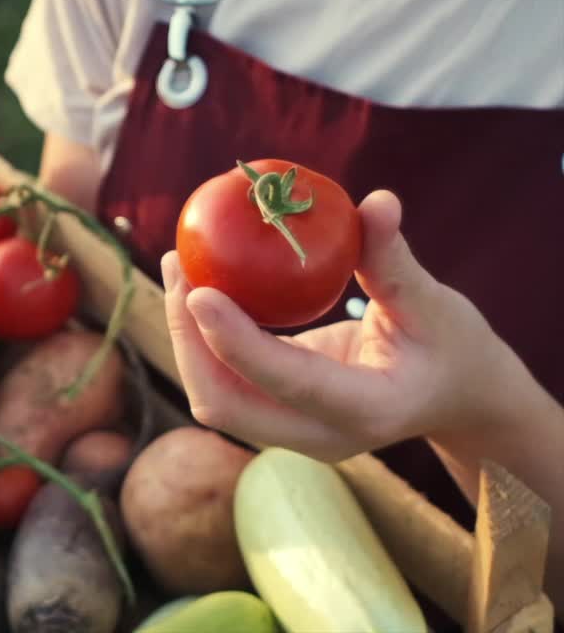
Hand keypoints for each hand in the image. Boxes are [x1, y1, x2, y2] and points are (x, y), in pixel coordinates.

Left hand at [161, 189, 525, 461]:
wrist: (456, 398)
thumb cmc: (452, 347)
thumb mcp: (435, 304)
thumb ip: (396, 260)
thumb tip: (376, 201)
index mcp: (367, 411)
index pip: (288, 382)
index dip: (236, 342)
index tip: (199, 291)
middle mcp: (320, 435)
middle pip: (227, 405)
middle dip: (190, 340)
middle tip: (181, 266)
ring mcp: (293, 433)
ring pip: (214, 398)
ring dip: (186, 337)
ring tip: (178, 266)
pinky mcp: (276, 416)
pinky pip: (224, 383)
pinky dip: (201, 338)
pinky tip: (195, 283)